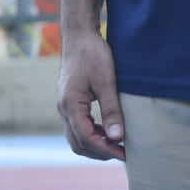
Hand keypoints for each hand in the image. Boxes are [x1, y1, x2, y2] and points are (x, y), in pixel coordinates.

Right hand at [56, 32, 125, 161]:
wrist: (79, 35)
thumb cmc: (92, 55)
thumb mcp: (106, 82)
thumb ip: (111, 111)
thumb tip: (117, 138)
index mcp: (70, 104)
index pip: (86, 138)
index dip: (106, 150)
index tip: (126, 154)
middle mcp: (63, 107)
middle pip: (77, 143)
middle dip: (99, 152)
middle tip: (123, 153)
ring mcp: (64, 104)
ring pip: (76, 136)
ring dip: (95, 144)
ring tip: (117, 144)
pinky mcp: (69, 100)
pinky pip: (77, 125)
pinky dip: (91, 133)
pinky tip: (107, 130)